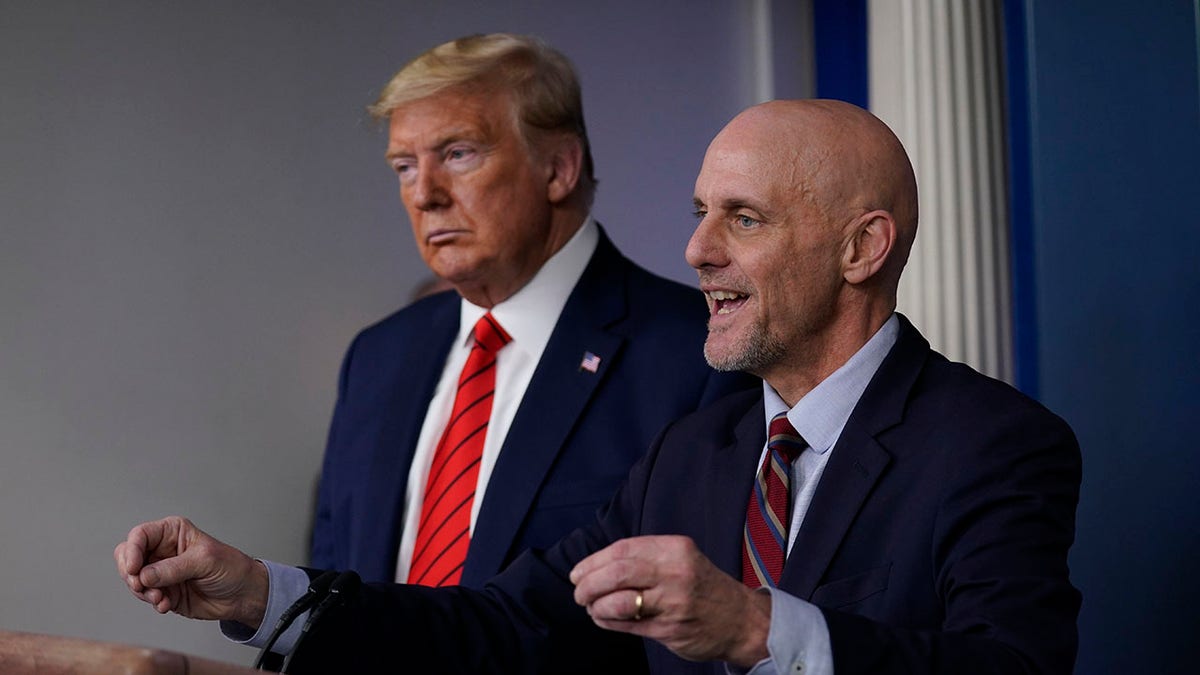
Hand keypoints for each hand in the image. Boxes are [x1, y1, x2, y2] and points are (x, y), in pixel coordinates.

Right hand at [114, 516, 268, 627]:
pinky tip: (166, 605)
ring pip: (133, 579)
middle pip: (128, 557)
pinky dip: (152, 602)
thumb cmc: (230, 568)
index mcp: (172, 532)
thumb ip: (173, 568)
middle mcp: (162, 550)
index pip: (140, 535)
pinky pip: (145, 596)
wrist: (242, 594)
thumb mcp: (205, 561)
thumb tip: (144, 575)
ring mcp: (161, 572)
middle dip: (130, 573)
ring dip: (143, 591)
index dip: (132, 551)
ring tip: (161, 598)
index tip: (135, 569)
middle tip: (141, 586)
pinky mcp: (162, 591)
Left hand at [569, 535, 771, 666]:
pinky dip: (608, 621)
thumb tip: (595, 566)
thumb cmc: (700, 586)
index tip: (578, 572)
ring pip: (619, 601)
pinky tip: (603, 619)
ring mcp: (674, 602)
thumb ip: (644, 558)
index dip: (593, 562)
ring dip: (596, 605)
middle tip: (579, 592)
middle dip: (589, 583)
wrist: (741, 620)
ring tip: (591, 607)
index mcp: (675, 548)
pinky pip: (628, 625)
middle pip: (617, 573)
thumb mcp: (680, 558)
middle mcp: (675, 572)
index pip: (622, 550)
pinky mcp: (671, 629)